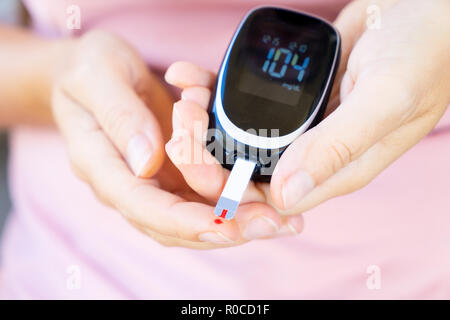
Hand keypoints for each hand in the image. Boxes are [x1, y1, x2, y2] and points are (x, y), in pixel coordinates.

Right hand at [52, 31, 301, 248]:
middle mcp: (130, 185)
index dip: (185, 222)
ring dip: (238, 221)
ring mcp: (153, 182)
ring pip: (195, 217)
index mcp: (103, 166)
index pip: (143, 206)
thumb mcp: (97, 77)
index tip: (226, 226)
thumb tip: (147, 163)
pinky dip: (236, 202)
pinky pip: (204, 197)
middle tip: (272, 224)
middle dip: (224, 228)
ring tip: (282, 220)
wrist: (94, 74)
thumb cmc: (90, 70)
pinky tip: (268, 201)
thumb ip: (120, 117)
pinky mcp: (172, 174)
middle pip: (175, 224)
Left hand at [165, 0, 449, 220]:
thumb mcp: (385, 100)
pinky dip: (217, 90)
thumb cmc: (421, 52)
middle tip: (184, 121)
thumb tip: (285, 195)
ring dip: (208, 120)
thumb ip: (337, 147)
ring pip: (243, 135)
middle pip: (250, 167)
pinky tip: (191, 75)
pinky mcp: (293, 95)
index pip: (271, 197)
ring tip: (186, 96)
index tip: (194, 160)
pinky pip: (248, 101)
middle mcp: (316, 151)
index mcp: (337, 167)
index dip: (228, 187)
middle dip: (209, 152)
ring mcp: (303, 122)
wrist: (425, 7)